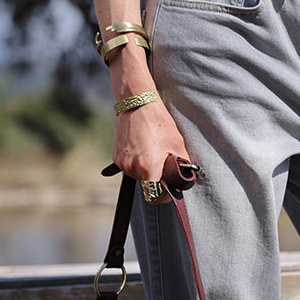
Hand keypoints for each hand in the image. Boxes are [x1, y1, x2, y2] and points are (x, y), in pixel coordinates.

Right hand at [108, 45, 190, 199]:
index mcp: (148, 169)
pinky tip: (143, 149)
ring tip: (152, 152)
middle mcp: (132, 169)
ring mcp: (122, 163)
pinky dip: (137, 163)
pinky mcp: (116, 157)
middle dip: (156, 179)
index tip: (169, 188)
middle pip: (147, 186)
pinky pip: (129, 167)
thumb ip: (181, 166)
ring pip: (137, 177)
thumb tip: (184, 179)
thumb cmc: (159, 122)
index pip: (154, 196)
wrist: (137, 103)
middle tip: (163, 162)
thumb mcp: (177, 144)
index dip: (164, 195)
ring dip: (146, 170)